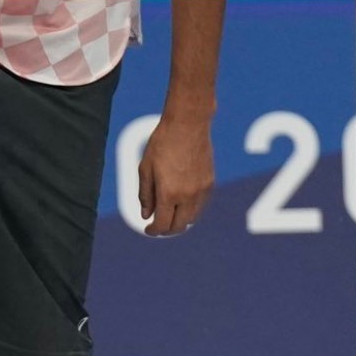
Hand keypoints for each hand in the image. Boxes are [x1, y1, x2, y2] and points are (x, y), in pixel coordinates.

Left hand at [137, 115, 215, 235]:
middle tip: (157, 227)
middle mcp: (188, 195)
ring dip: (180, 220)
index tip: (148, 230)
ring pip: (192, 217)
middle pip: (179, 226)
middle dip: (167, 230)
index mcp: (168, 193)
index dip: (153, 231)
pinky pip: (201, 205)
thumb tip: (146, 215)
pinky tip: (181, 203)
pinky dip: (191, 209)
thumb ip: (145, 195)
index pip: (162, 224)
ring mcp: (202, 189)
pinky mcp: (210, 182)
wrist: (188, 124)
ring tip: (169, 215)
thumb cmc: (162, 144)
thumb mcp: (145, 169)